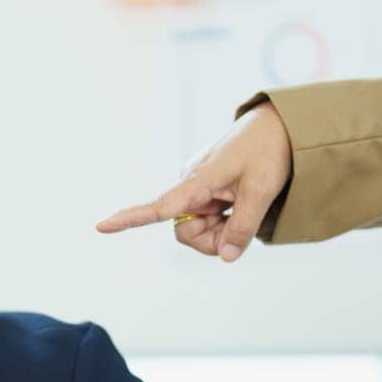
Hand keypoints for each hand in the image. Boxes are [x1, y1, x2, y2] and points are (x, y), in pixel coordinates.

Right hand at [96, 101, 292, 262]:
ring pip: (199, 230)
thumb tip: (226, 257)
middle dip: (213, 240)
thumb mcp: (262, 191)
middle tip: (243, 227)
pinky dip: (226, 221)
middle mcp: (191, 185)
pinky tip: (242, 202)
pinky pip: (209, 220)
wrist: (280, 124)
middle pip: (186, 232)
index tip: (101, 226)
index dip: (129, 219)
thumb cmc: (270, 150)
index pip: (158, 207)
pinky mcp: (209, 191)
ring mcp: (200, 189)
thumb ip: (243, 227)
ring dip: (222, 231)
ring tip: (246, 207)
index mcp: (198, 181)